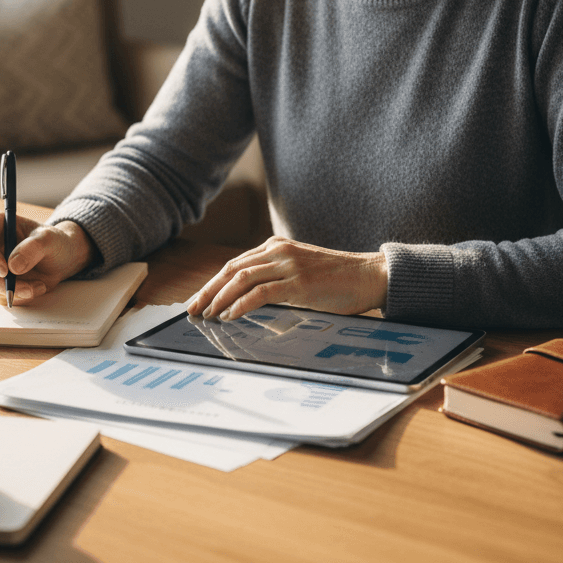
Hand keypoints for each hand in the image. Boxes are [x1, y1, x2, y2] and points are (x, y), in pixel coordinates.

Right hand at [0, 211, 98, 305]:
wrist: (60, 259)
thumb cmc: (53, 242)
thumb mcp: (50, 239)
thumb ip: (33, 248)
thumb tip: (13, 266)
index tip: (5, 270)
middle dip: (1, 283)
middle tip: (28, 287)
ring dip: (14, 291)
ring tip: (39, 284)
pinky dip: (19, 297)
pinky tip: (35, 287)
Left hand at [185, 236, 387, 320]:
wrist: (369, 276)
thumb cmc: (337, 280)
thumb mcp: (300, 272)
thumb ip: (276, 278)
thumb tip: (247, 300)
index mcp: (276, 247)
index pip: (235, 264)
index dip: (213, 282)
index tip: (199, 299)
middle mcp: (278, 251)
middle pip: (231, 269)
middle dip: (208, 290)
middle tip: (192, 309)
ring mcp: (288, 265)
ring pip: (241, 278)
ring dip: (219, 298)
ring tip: (207, 315)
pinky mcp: (299, 282)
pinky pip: (261, 293)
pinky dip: (240, 304)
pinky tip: (229, 316)